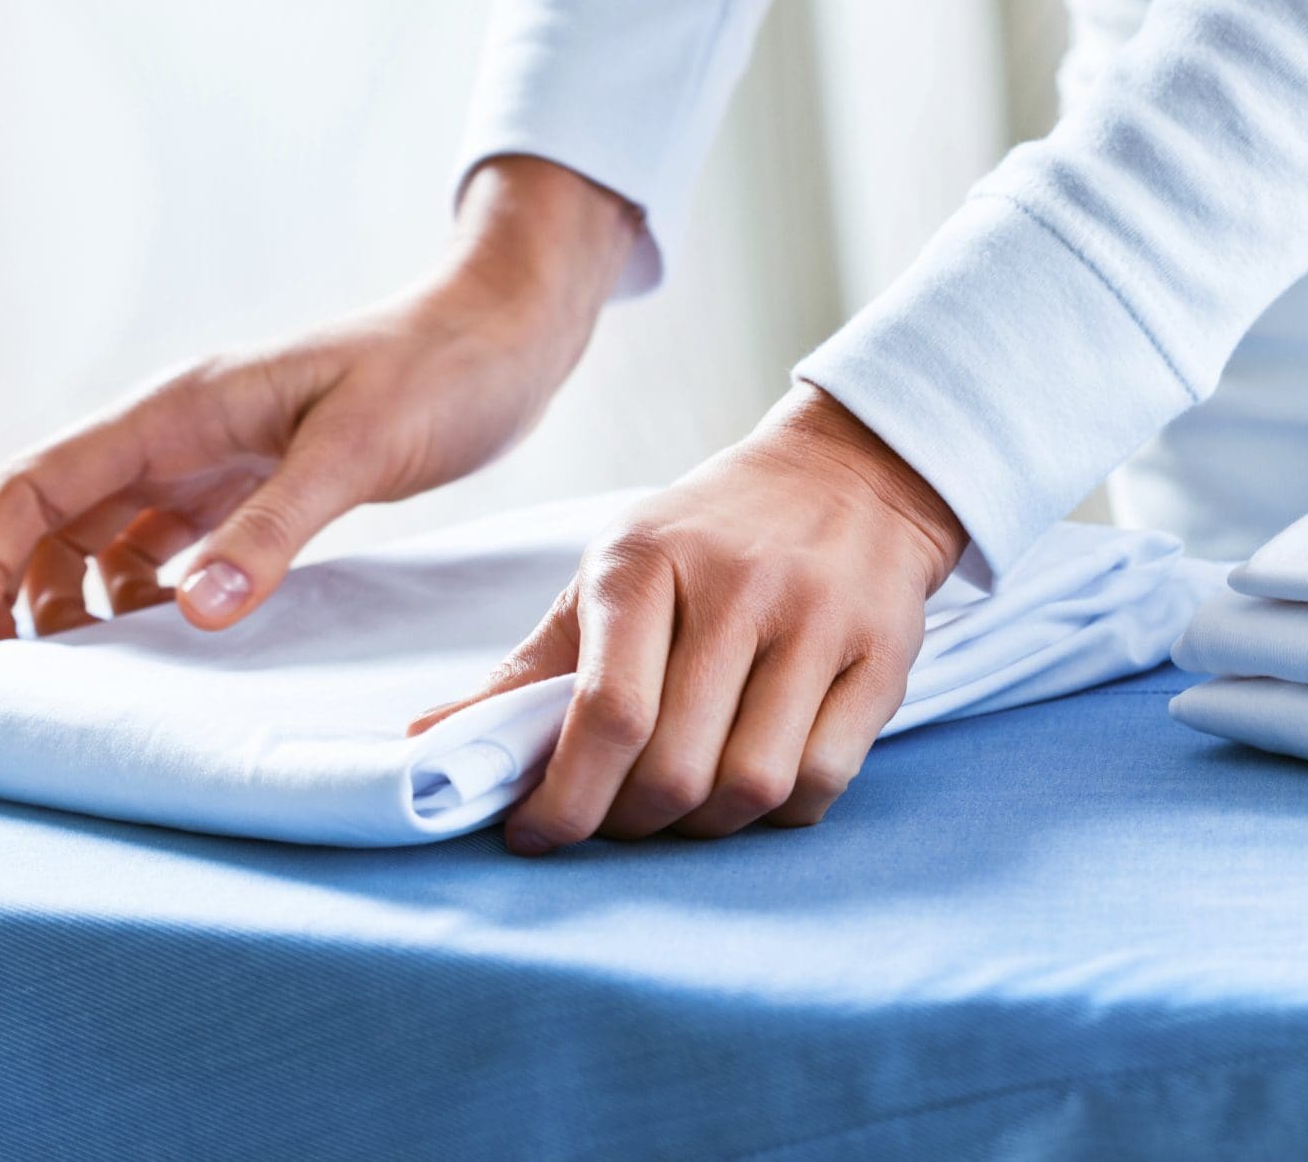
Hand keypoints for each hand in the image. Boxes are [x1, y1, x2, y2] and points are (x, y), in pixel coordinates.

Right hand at [0, 156, 639, 645]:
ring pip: (108, 535)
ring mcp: (218, 455)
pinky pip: (172, 543)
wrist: (507, 334)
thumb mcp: (358, 452)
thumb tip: (189, 614)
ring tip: (89, 683)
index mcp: (180, 409)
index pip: (36, 485)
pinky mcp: (261, 481)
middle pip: (53, 517)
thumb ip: (274, 530)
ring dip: (83, 601)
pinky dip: (152, 595)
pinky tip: (171, 643)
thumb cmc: (439, 372)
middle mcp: (181, 430)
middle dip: (18, 596)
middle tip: (14, 691)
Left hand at [409, 382, 966, 850]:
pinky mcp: (883, 655)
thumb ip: (530, 668)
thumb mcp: (614, 572)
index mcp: (646, 561)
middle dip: (632, 821)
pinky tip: (753, 791)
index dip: (566, 799)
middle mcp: (738, 585)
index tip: (538, 834)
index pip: (608, 712)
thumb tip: (425, 743)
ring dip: (706, 826)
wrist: (850, 472)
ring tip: (685, 806)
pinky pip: (825, 780)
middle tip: (616, 819)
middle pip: (677, 766)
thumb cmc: (709, 537)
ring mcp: (818, 620)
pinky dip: (780, 813)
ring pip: (754, 784)